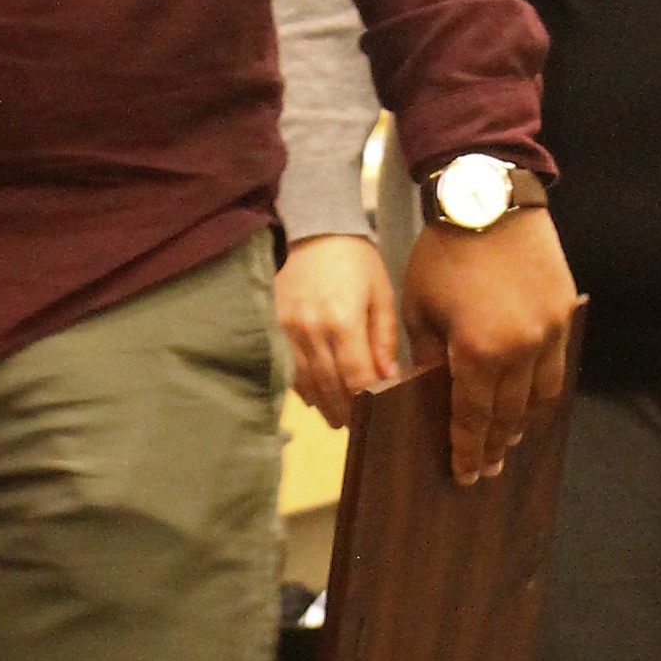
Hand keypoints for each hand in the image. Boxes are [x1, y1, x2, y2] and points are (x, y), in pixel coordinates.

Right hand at [274, 233, 402, 426]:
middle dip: (342, 409)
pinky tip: (313, 396)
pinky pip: (286, 367)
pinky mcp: (273, 327)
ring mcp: (287, 330)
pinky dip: (300, 387)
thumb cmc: (357, 263)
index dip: (365, 399)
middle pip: (327, 384)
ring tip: (335, 418)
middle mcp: (311, 329)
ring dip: (320, 404)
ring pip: (304, 381)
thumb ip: (384, 338)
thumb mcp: (381, 295)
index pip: (354, 375)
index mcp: (342, 320)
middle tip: (354, 426)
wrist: (317, 233)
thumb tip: (387, 378)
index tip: (375, 414)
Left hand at [402, 205, 579, 483]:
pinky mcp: (566, 312)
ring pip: (542, 395)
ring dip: (524, 421)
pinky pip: (559, 363)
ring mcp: (550, 331)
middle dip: (497, 444)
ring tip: (511, 438)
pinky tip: (533, 396)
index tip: (466, 475)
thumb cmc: (443, 253)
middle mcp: (521, 350)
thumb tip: (431, 394)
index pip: (473, 419)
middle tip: (489, 468)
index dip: (468, 451)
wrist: (488, 197)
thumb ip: (429, 359)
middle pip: (510, 415)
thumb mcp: (420, 310)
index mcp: (478, 353)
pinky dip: (544, 387)